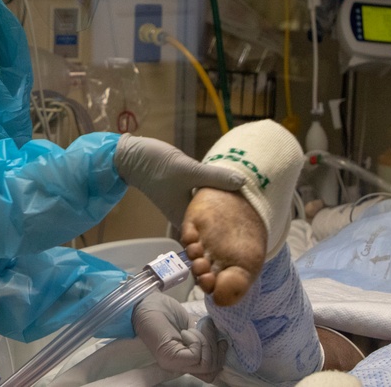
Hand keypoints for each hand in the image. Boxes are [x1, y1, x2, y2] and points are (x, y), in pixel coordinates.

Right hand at [114, 134, 244, 225]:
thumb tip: (243, 182)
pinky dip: (215, 194)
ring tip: (248, 198)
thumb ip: (215, 177)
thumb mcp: (189, 171)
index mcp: (186, 219)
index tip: (253, 227)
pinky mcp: (182, 192)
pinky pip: (204, 197)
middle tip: (258, 212)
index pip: (212, 233)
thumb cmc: (156, 167)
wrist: (132, 156)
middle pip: (212, 222)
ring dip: (223, 204)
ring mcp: (183, 203)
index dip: (231, 232)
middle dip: (231, 219)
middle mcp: (185, 215)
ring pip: (209, 209)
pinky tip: (228, 186)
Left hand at [132, 292, 226, 381]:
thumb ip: (204, 338)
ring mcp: (173, 363)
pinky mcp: (169, 356)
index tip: (221, 339)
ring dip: (207, 342)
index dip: (220, 356)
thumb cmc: (166, 311)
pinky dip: (197, 340)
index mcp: (185, 360)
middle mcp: (179, 366)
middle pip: (211, 372)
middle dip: (216, 349)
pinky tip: (186, 330)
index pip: (210, 373)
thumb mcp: (192, 326)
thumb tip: (223, 341)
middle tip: (207, 329)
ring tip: (195, 327)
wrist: (146, 301)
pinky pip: (196, 355)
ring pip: (206, 364)